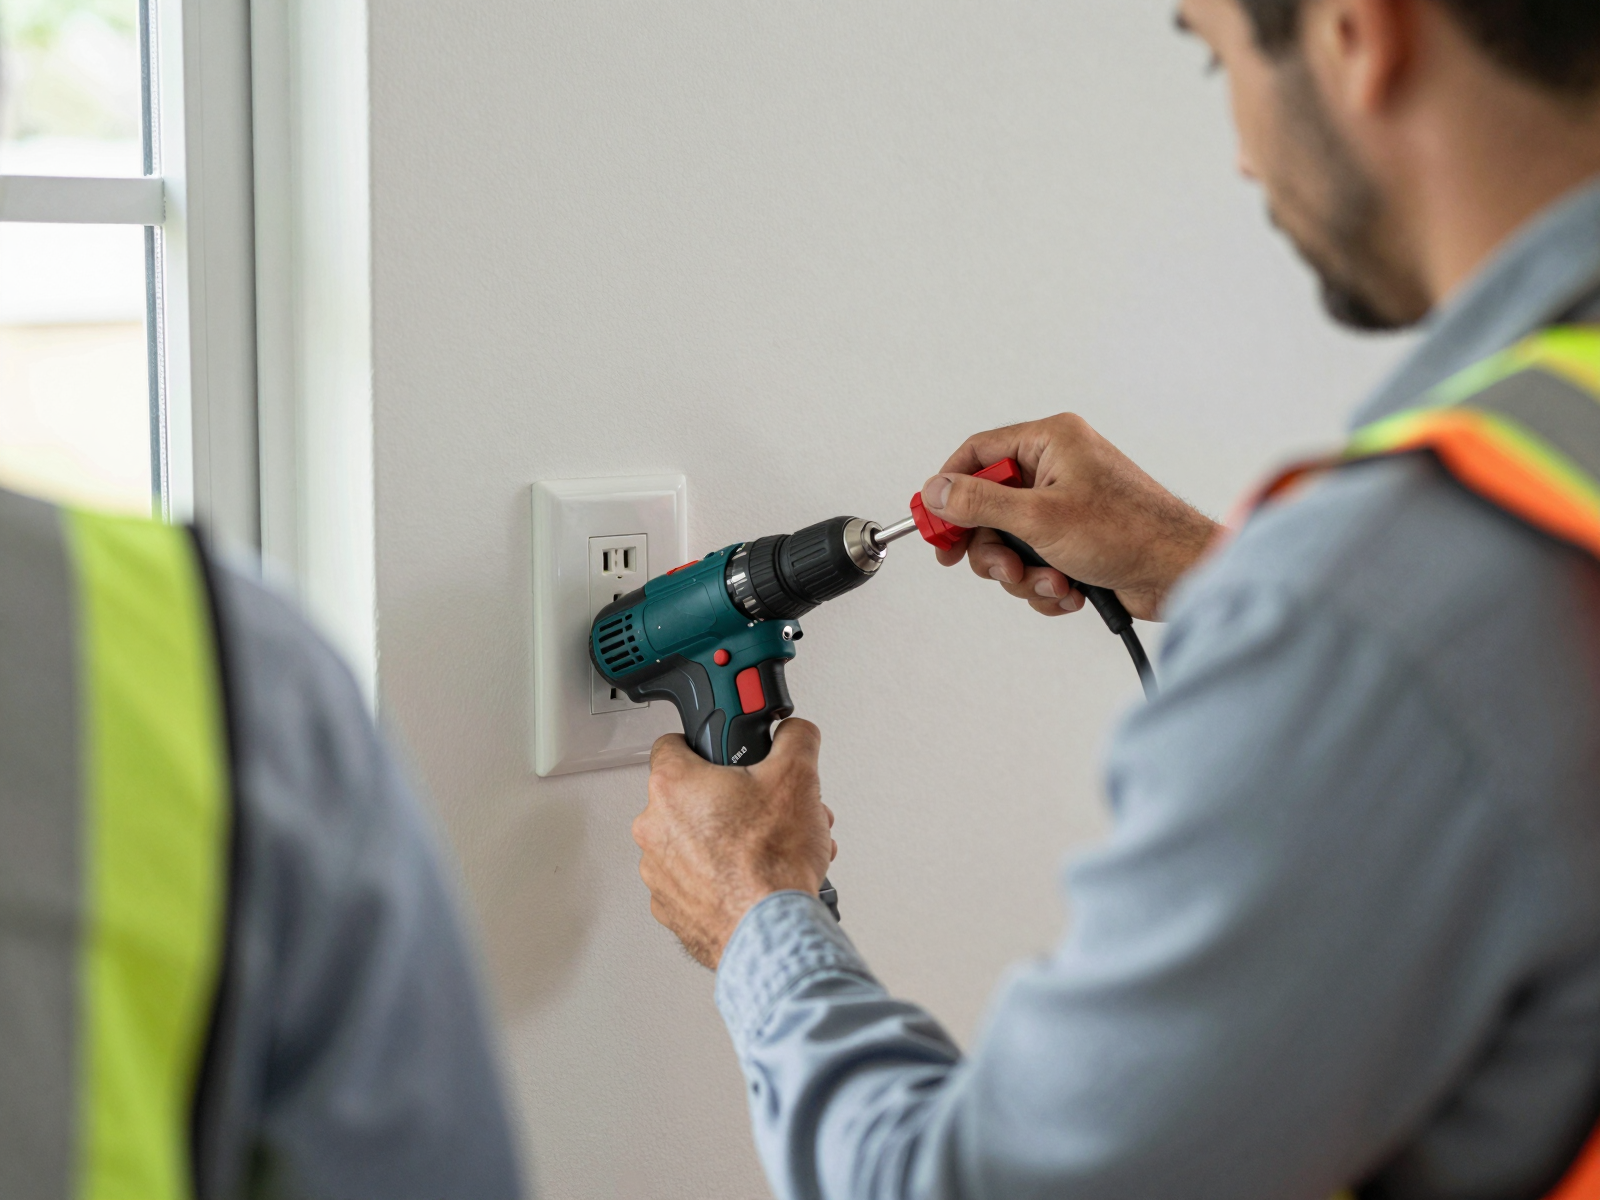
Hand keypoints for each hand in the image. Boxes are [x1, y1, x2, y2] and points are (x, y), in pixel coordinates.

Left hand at [634, 719, 835, 969]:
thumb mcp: (797, 777)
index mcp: (673, 787)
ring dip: (726, 840)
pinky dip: (719, 878)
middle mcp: (654, 828)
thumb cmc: (771, 863)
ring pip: (692, 842)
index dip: (702, 745)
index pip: (672, 744)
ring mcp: (658, 873)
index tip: (719, 754)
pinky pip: (693, 881)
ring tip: (770, 847)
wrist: (771, 932)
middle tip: (764, 810)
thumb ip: (795, 739)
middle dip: (731, 800)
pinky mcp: (671, 909)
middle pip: (691, 798)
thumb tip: (795, 732)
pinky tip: (753, 877)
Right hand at [923, 414, 1219, 620]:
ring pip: (1011, 542)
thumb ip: (979, 504)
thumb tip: (936, 490)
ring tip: (1051, 582)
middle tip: (1001, 568)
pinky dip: (1046, 583)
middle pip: (989, 506)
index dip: (949, 489)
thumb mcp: (1039, 518)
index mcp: (1051, 442)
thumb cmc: (1130, 532)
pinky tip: (1070, 589)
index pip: (978, 453)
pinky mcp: (1075, 540)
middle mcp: (1057, 468)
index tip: (933, 523)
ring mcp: (1066, 505)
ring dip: (1024, 573)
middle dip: (994, 548)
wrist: (1179, 573)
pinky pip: (1035, 562)